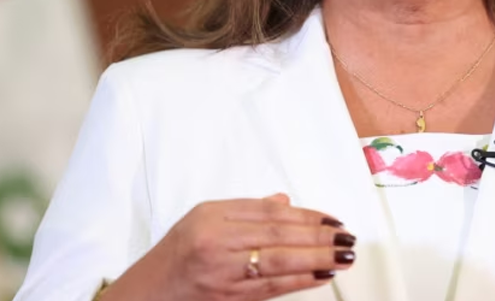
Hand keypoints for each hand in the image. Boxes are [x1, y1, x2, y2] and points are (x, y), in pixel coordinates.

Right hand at [105, 193, 355, 300]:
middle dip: (318, 236)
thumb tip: (284, 203)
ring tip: (343, 255)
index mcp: (212, 215)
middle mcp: (217, 240)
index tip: (332, 219)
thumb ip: (245, 211)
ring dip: (317, 258)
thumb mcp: (202, 219)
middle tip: (347, 237)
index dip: (306, 215)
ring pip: (279, 260)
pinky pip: (271, 286)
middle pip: (278, 234)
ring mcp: (223, 270)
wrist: (147, 292)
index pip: (269, 212)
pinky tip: (321, 275)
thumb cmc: (175, 255)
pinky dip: (300, 280)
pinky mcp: (228, 296)